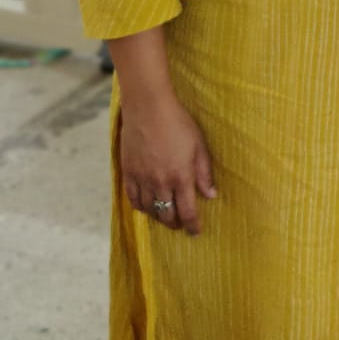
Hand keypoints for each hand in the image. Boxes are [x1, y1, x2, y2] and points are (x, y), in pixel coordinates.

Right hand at [119, 94, 216, 235]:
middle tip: (181, 224)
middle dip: (176, 224)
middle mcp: (160, 183)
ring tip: (166, 216)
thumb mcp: (198, 145)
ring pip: (149, 211)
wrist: (148, 108)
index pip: (188, 212)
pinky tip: (147, 206)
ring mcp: (142, 179)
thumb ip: (204, 172)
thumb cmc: (178, 122)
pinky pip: (133, 200)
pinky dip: (141, 208)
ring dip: (159, 217)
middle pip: (167, 215)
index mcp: (181, 176)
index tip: (196, 231)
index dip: (192, 226)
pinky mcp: (128, 173)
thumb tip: (211, 195)